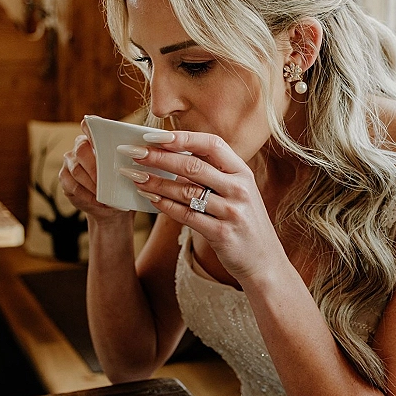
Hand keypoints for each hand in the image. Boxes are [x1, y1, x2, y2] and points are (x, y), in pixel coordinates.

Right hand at [59, 120, 132, 223]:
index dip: (91, 129)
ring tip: (107, 194)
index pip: (88, 126)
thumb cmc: (124, 182)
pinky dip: (87, 195)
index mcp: (95, 139)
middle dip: (95, 166)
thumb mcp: (131, 169)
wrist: (112, 205)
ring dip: (93, 184)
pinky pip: (73, 187)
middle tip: (109, 180)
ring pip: (77, 170)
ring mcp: (70, 163)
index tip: (100, 140)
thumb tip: (141, 153)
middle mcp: (79, 147)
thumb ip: (131, 158)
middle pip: (81, 150)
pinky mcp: (65, 180)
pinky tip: (98, 200)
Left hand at [117, 130, 285, 282]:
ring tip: (134, 176)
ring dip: (156, 182)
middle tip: (132, 153)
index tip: (154, 135)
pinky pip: (186, 215)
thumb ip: (212, 174)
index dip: (182, 137)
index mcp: (242, 172)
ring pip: (186, 191)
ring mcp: (232, 211)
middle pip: (193, 165)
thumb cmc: (243, 221)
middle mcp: (239, 188)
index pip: (211, 144)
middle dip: (159, 157)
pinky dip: (165, 205)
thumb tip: (170, 156)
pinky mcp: (221, 233)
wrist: (263, 260)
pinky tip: (149, 199)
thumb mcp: (237, 192)